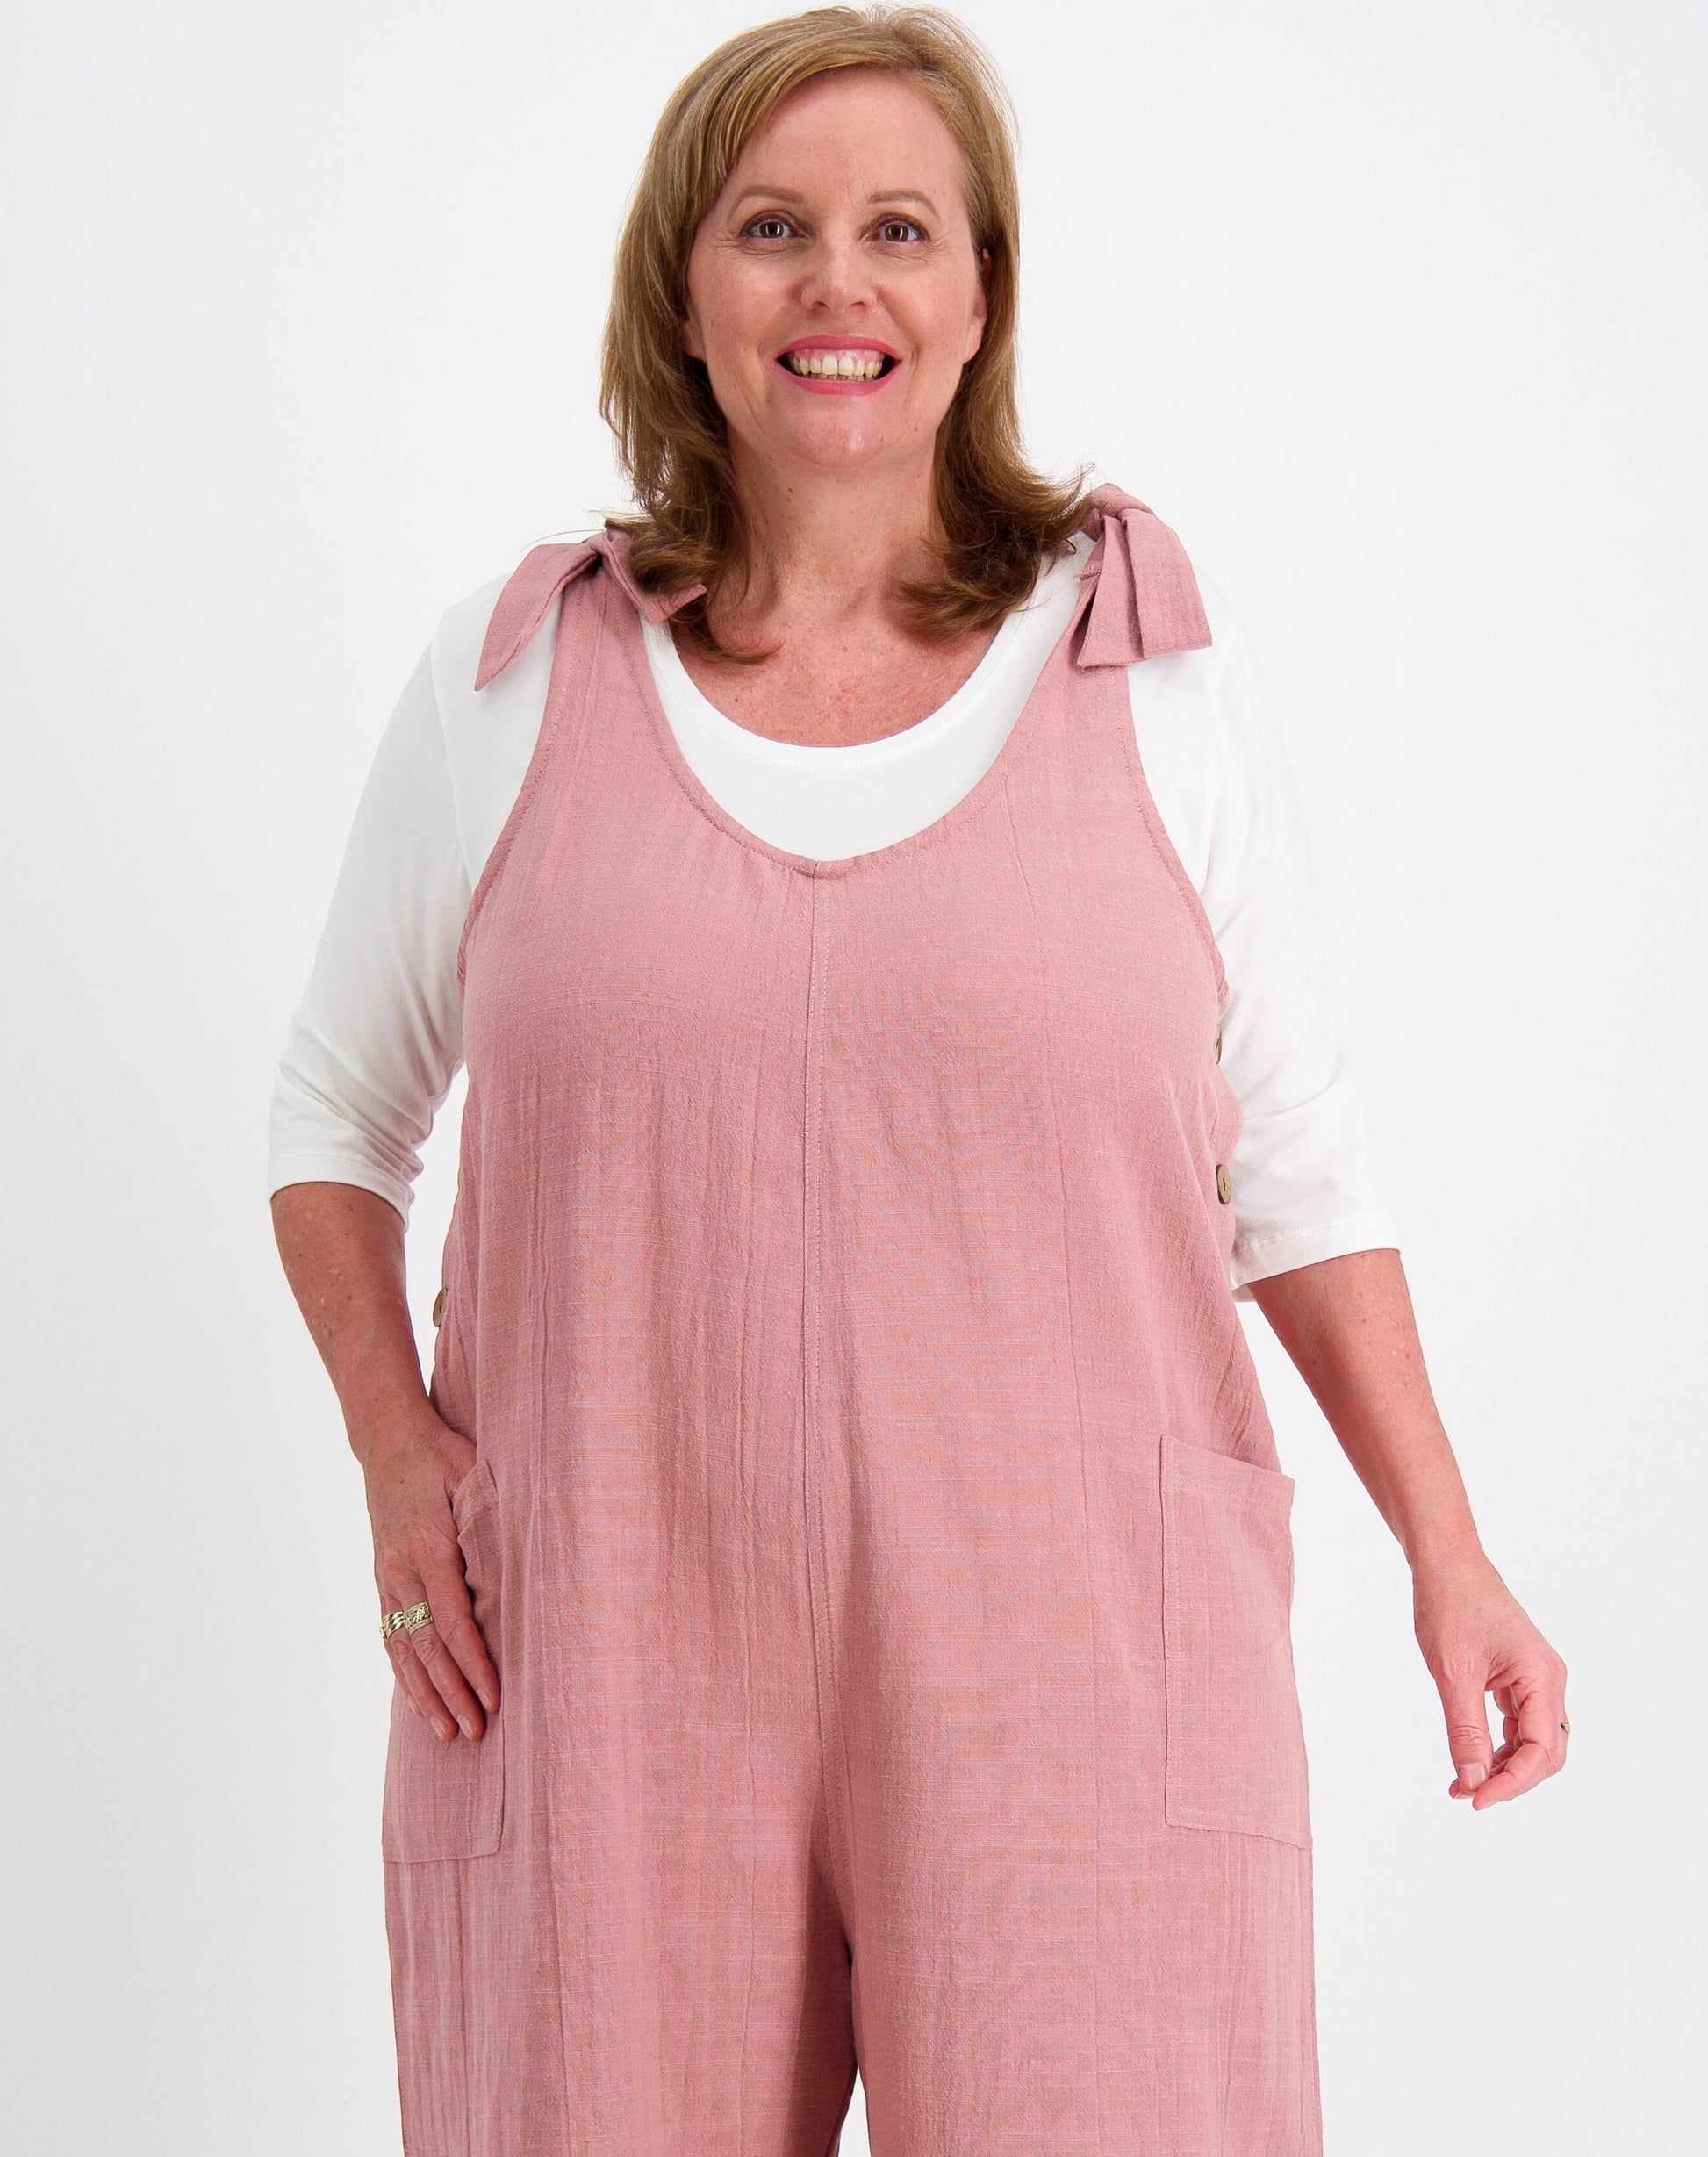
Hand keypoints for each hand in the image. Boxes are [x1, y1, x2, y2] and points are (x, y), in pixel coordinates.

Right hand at [362, 1409, 500, 1743]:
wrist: (388, 1439)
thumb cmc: (441, 1453)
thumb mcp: (471, 1470)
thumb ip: (492, 1511)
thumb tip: (527, 1550)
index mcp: (429, 1547)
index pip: (452, 1620)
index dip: (473, 1662)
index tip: (494, 1695)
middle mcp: (402, 1569)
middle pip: (427, 1646)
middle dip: (453, 1692)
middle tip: (476, 1732)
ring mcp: (387, 1578)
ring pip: (404, 1650)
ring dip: (425, 1695)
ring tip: (447, 1734)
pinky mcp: (382, 1580)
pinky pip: (391, 1637)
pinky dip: (403, 1675)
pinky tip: (419, 1702)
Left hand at [1412, 1536, 1568, 1809]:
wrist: (1446, 1563)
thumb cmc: (1451, 1606)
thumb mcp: (1453, 1673)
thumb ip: (1465, 1731)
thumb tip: (1472, 1781)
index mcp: (1542, 1677)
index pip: (1541, 1750)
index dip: (1511, 1783)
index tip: (1475, 1799)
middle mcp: (1548, 1679)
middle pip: (1546, 1753)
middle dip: (1512, 1780)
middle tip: (1469, 1796)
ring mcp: (1536, 1678)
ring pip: (1533, 1741)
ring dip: (1505, 1766)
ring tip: (1464, 1783)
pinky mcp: (1520, 1676)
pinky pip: (1519, 1723)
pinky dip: (1499, 1745)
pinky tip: (1471, 1758)